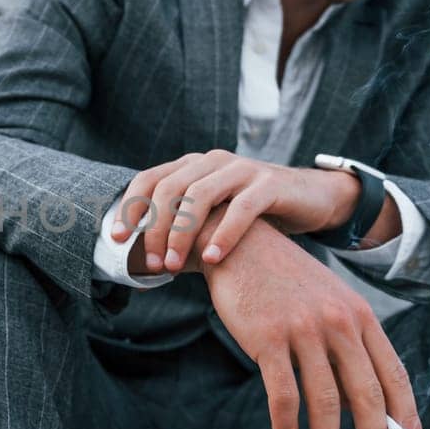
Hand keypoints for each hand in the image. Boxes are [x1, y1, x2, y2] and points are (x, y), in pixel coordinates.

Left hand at [111, 150, 354, 274]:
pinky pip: (241, 208)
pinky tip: (213, 259)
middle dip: (153, 229)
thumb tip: (148, 266)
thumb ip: (184, 231)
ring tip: (174, 266)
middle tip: (151, 264)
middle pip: (168, 189)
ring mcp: (241, 169)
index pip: (149, 180)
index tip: (116, 240)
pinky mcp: (269, 183)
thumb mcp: (214, 217)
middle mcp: (212, 162)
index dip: (129, 209)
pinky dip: (223, 234)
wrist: (312, 198)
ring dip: (181, 234)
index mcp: (192, 166)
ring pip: (198, 196)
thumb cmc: (254, 215)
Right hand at [192, 208, 425, 428]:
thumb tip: (363, 401)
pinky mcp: (269, 338)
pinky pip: (283, 395)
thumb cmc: (283, 282)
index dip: (407, 417)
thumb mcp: (326, 301)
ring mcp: (304, 330)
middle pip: (366, 396)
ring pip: (325, 403)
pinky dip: (286, 427)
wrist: (238, 243)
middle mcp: (339, 323)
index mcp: (359, 316)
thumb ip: (346, 342)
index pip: (394, 375)